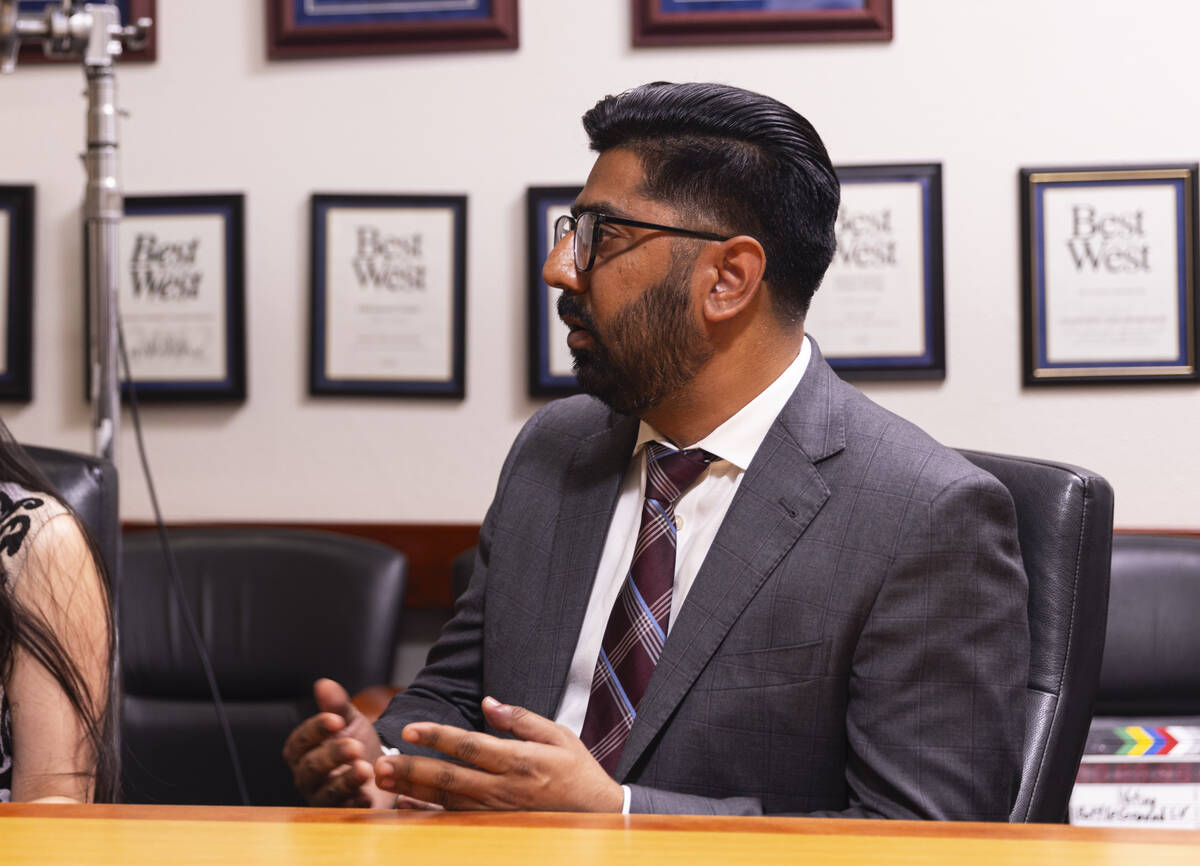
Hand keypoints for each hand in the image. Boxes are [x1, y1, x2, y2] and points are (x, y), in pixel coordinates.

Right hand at [282, 678, 392, 807]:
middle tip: (355, 746)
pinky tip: (369, 795)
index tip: (337, 720)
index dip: (316, 730)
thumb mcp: (350, 722)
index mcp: (302, 750)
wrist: (379, 768)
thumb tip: (323, 683)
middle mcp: (306, 776)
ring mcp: (321, 798)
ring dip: (346, 781)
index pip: (301, 740)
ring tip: (365, 769)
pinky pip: (343, 814)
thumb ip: (337, 706)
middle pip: (311, 768)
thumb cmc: (356, 741)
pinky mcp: (341, 815)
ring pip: (326, 793)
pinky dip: (356, 805)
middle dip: (333, 756)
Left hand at [373, 697, 623, 811]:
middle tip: (380, 761)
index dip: (437, 737)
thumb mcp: (558, 735)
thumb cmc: (577, 771)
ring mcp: (497, 811)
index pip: (469, 746)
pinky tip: (405, 805)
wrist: (598, 815)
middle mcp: (504, 788)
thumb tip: (488, 702)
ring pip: (445, 801)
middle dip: (411, 768)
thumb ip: (520, 719)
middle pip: (448, 778)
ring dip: (412, 790)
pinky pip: (454, 820)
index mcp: (519, 760)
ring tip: (384, 781)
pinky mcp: (495, 826)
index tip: (409, 728)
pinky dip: (427, 813)